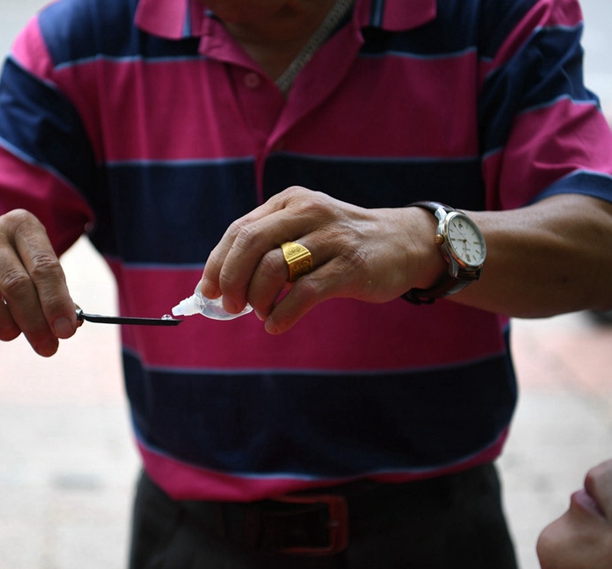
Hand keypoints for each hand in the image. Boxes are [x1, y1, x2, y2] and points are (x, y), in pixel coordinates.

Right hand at [0, 209, 77, 356]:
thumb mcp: (36, 268)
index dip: (57, 302)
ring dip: (6, 328)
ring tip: (13, 333)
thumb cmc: (10, 268)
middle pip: (17, 286)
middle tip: (48, 347)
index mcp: (21, 225)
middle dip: (36, 323)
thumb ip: (55, 294)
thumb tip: (71, 325)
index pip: (44, 266)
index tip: (66, 331)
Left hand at [199, 186, 441, 333]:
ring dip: (257, 298)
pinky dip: (283, 314)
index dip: (217, 264)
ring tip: (260, 313)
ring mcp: (331, 237)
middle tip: (230, 306)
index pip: (239, 230)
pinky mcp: (351, 265)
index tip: (208, 292)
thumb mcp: (303, 230)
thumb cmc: (341, 244)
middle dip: (231, 280)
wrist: (404, 243)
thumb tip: (218, 286)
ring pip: (274, 267)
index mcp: (289, 201)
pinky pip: (304, 293)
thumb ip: (266, 248)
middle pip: (250, 243)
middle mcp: (308, 212)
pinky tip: (275, 324)